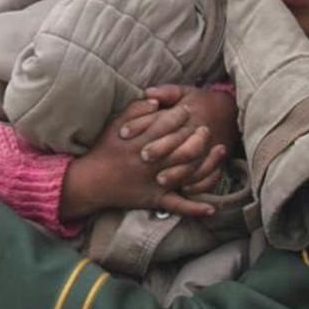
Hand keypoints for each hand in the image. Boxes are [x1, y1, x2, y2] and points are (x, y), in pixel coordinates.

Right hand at [60, 98, 221, 219]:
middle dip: (197, 136)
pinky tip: (212, 207)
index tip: (188, 108)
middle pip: (181, 147)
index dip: (180, 116)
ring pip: (186, 172)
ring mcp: (155, 182)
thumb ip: (134, 110)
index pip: (166, 126)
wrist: (91, 182)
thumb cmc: (103, 150)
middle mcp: (150, 162)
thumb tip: (155, 100)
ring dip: (205, 163)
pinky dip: (195, 208)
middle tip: (206, 127)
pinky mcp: (155, 199)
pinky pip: (178, 205)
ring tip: (218, 150)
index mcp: (140, 142)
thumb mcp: (114, 125)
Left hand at [143, 84, 236, 192]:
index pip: (163, 121)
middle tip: (143, 158)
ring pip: (194, 165)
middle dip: (161, 151)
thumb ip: (166, 92)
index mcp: (188, 115)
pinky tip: (184, 190)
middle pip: (179, 144)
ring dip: (178, 174)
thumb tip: (147, 92)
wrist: (231, 112)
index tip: (124, 133)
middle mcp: (198, 133)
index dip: (142, 126)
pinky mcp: (218, 162)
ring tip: (160, 180)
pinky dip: (199, 185)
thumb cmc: (201, 102)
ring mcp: (210, 150)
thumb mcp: (184, 92)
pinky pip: (210, 177)